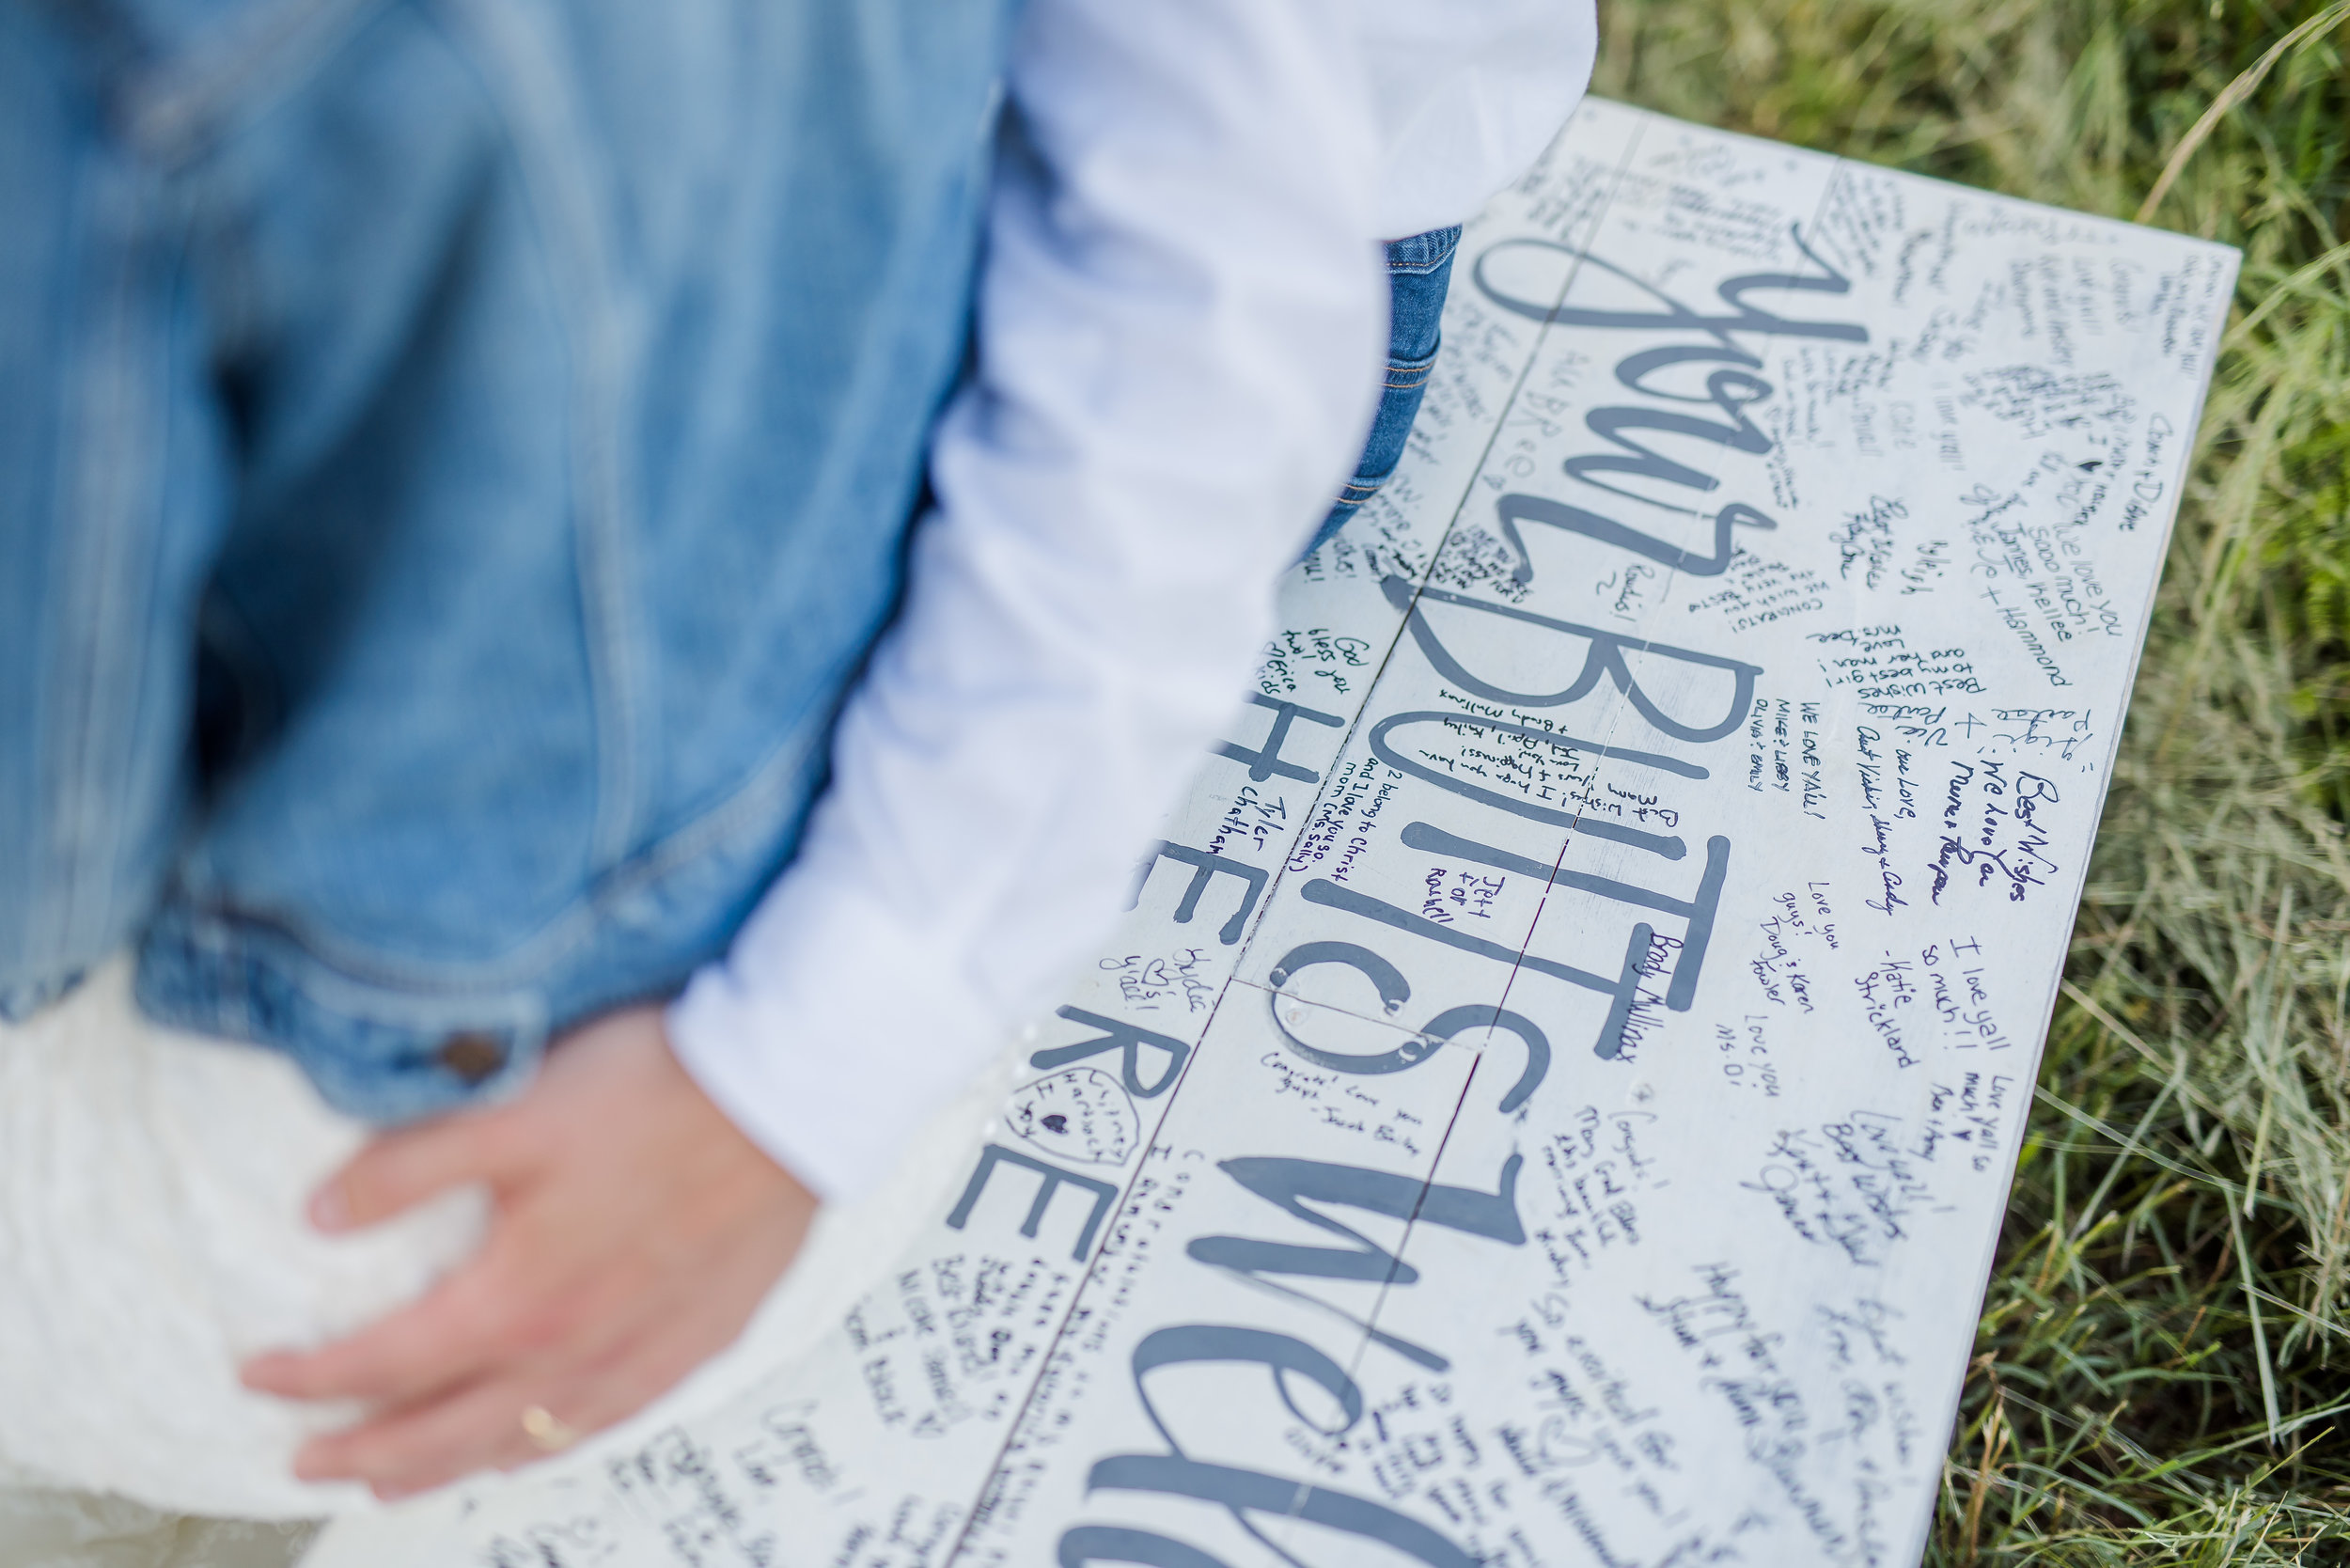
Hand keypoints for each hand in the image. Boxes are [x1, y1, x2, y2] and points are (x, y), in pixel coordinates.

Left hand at [241, 1005, 816, 1498]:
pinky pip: (605, 1422)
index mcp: (515, 1299)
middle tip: (303, 1460)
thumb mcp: (511, 1109)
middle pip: (441, 1432)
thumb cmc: (657, 1092)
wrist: (789, 1093)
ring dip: (443, 1469)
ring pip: (520, 1441)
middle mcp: (571, 1349)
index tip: (257, 1375)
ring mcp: (638, 1353)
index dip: (308, 1377)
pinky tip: (537, 1442)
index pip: (382, 1363)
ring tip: (395, 1481)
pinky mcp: (697, 1337)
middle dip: (361, 1451)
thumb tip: (320, 1215)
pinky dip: (547, 1446)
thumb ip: (409, 1167)